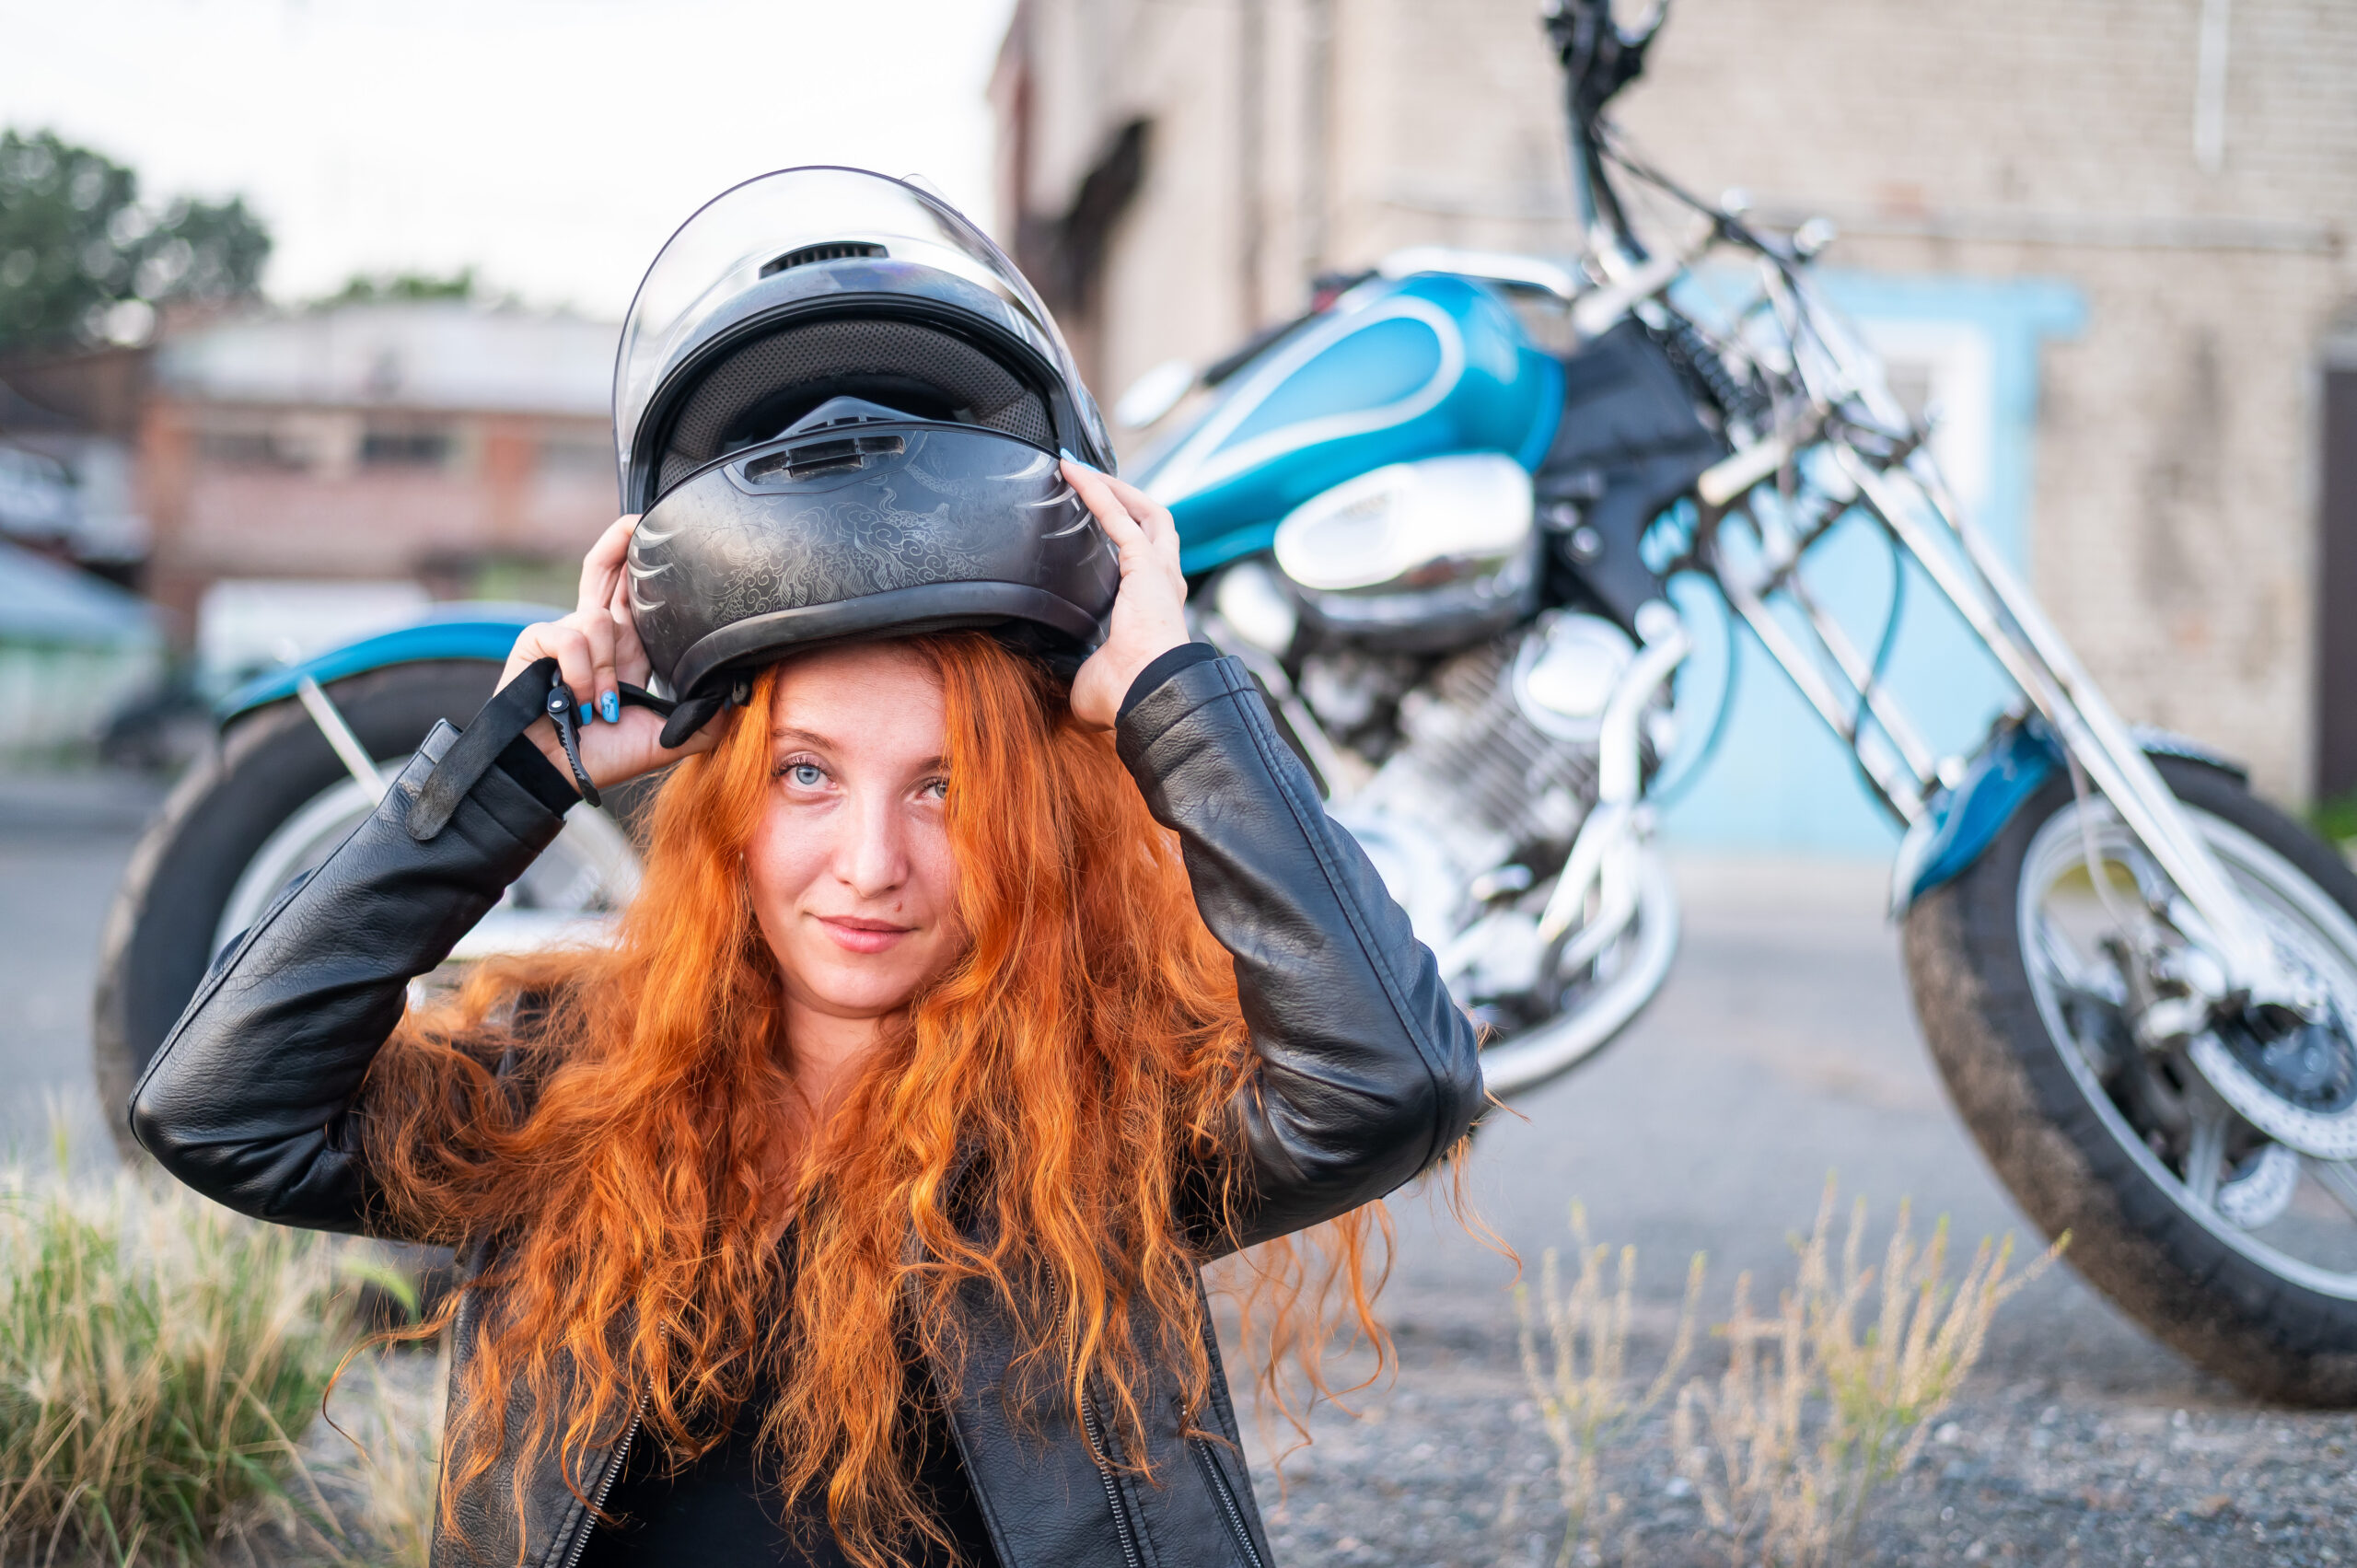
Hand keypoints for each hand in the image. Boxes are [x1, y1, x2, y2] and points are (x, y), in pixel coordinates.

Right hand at [501, 515, 720, 793]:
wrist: (554, 774)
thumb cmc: (603, 756)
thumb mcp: (669, 737)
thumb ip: (705, 717)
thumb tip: (743, 697)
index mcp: (630, 649)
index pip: (640, 594)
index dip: (650, 566)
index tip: (675, 540)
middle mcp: (598, 634)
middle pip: (606, 569)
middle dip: (620, 540)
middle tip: (637, 521)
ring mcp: (566, 634)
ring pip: (598, 617)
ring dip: (604, 667)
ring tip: (600, 706)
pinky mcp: (539, 640)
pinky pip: (572, 636)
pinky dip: (581, 671)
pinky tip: (578, 701)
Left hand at [1063, 460, 1190, 730]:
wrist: (1146, 695)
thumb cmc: (1124, 694)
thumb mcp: (1087, 673)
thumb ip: (1072, 661)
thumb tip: (1043, 667)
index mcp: (1154, 608)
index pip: (1145, 558)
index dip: (1125, 535)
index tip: (1094, 523)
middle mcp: (1164, 584)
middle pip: (1155, 525)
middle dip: (1126, 499)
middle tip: (1093, 483)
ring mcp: (1160, 571)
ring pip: (1144, 512)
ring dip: (1115, 488)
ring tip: (1083, 470)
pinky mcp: (1146, 563)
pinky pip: (1119, 516)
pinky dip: (1097, 491)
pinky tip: (1074, 474)